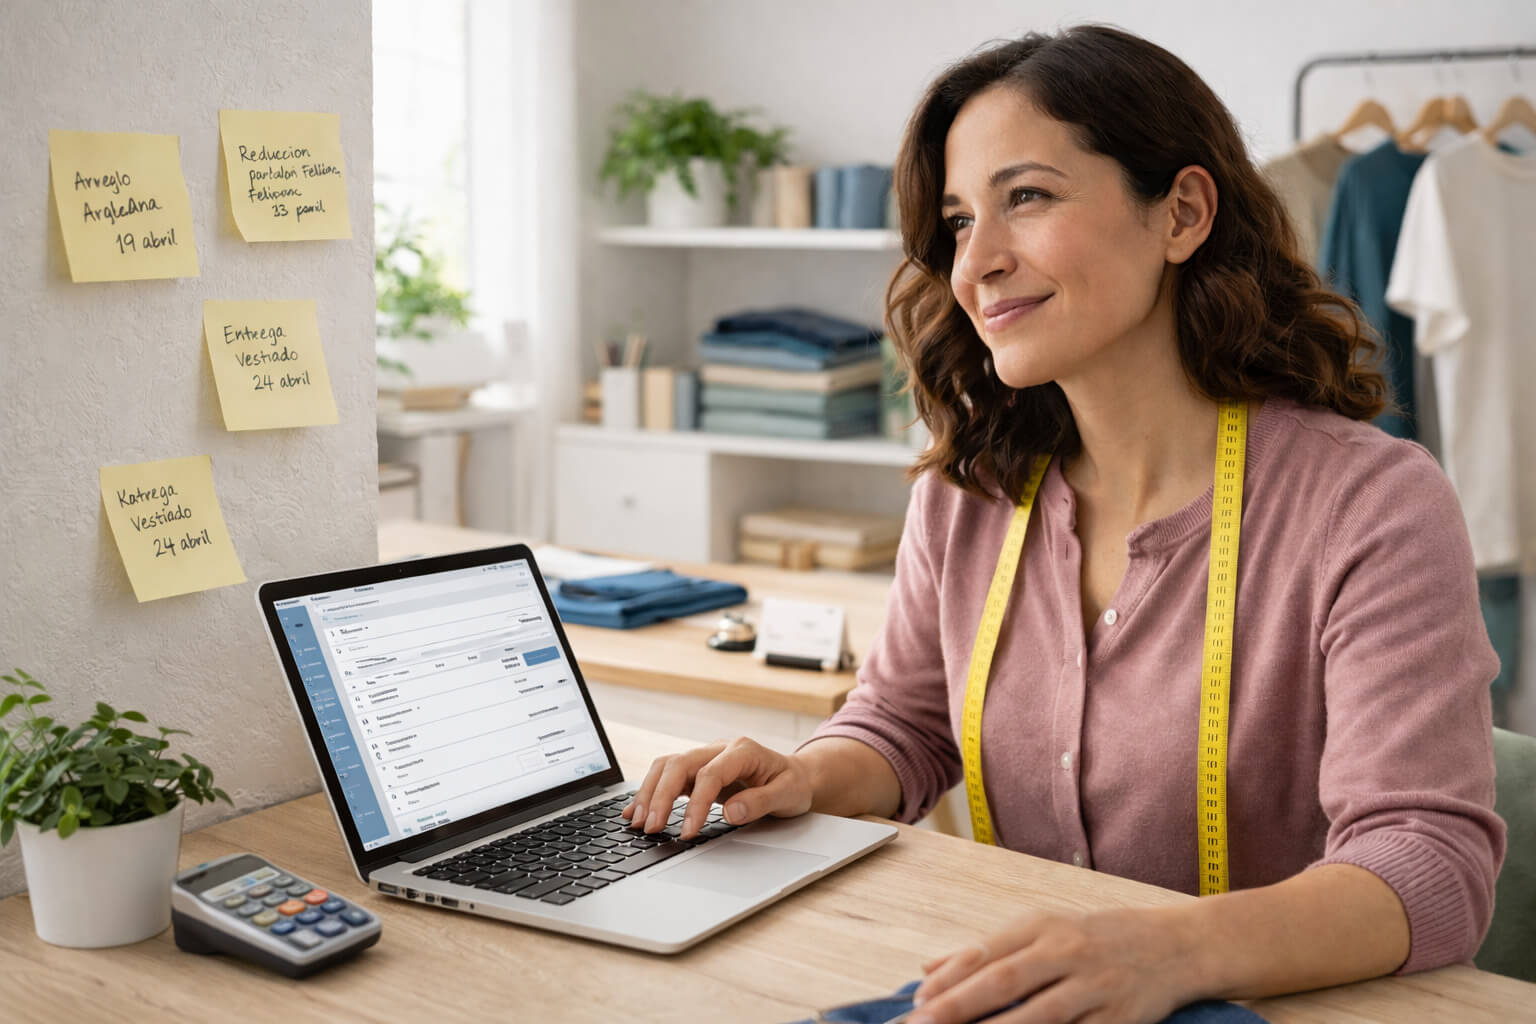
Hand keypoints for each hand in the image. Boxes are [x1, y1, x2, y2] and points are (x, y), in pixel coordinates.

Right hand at [620, 737, 814, 838]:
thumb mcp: (788, 795)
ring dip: (649, 793)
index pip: (710, 774)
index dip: (696, 804)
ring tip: (638, 822)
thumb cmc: (793, 784)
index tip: (687, 832)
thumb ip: (760, 802)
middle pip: (679, 764)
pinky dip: (650, 792)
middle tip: (651, 828)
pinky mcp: (697, 770)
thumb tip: (730, 812)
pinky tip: (636, 811)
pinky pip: (667, 775)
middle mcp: (719, 748)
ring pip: (667, 766)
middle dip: (661, 796)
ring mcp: (706, 757)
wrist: (796, 775)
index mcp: (743, 750)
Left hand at [909, 907, 1199, 1023]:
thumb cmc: (1098, 938)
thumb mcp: (1042, 930)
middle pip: (1004, 981)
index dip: (949, 980)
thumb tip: (927, 972)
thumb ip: (985, 951)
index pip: (985, 952)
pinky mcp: (1117, 1021)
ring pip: (1038, 1016)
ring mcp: (1093, 989)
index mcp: (1042, 927)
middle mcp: (1066, 953)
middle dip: (958, 1007)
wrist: (1175, 946)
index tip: (916, 1003)